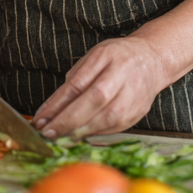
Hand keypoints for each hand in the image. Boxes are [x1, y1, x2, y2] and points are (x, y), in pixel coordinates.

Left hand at [33, 36, 169, 138]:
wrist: (152, 61)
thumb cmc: (116, 58)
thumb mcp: (92, 58)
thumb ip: (74, 80)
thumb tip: (52, 110)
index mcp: (107, 56)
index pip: (79, 83)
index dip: (58, 104)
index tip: (40, 118)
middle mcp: (123, 74)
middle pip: (94, 100)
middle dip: (68, 120)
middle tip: (47, 132)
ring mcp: (134, 95)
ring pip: (106, 118)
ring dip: (80, 130)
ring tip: (60, 136)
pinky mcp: (138, 112)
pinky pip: (114, 127)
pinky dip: (95, 133)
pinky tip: (80, 135)